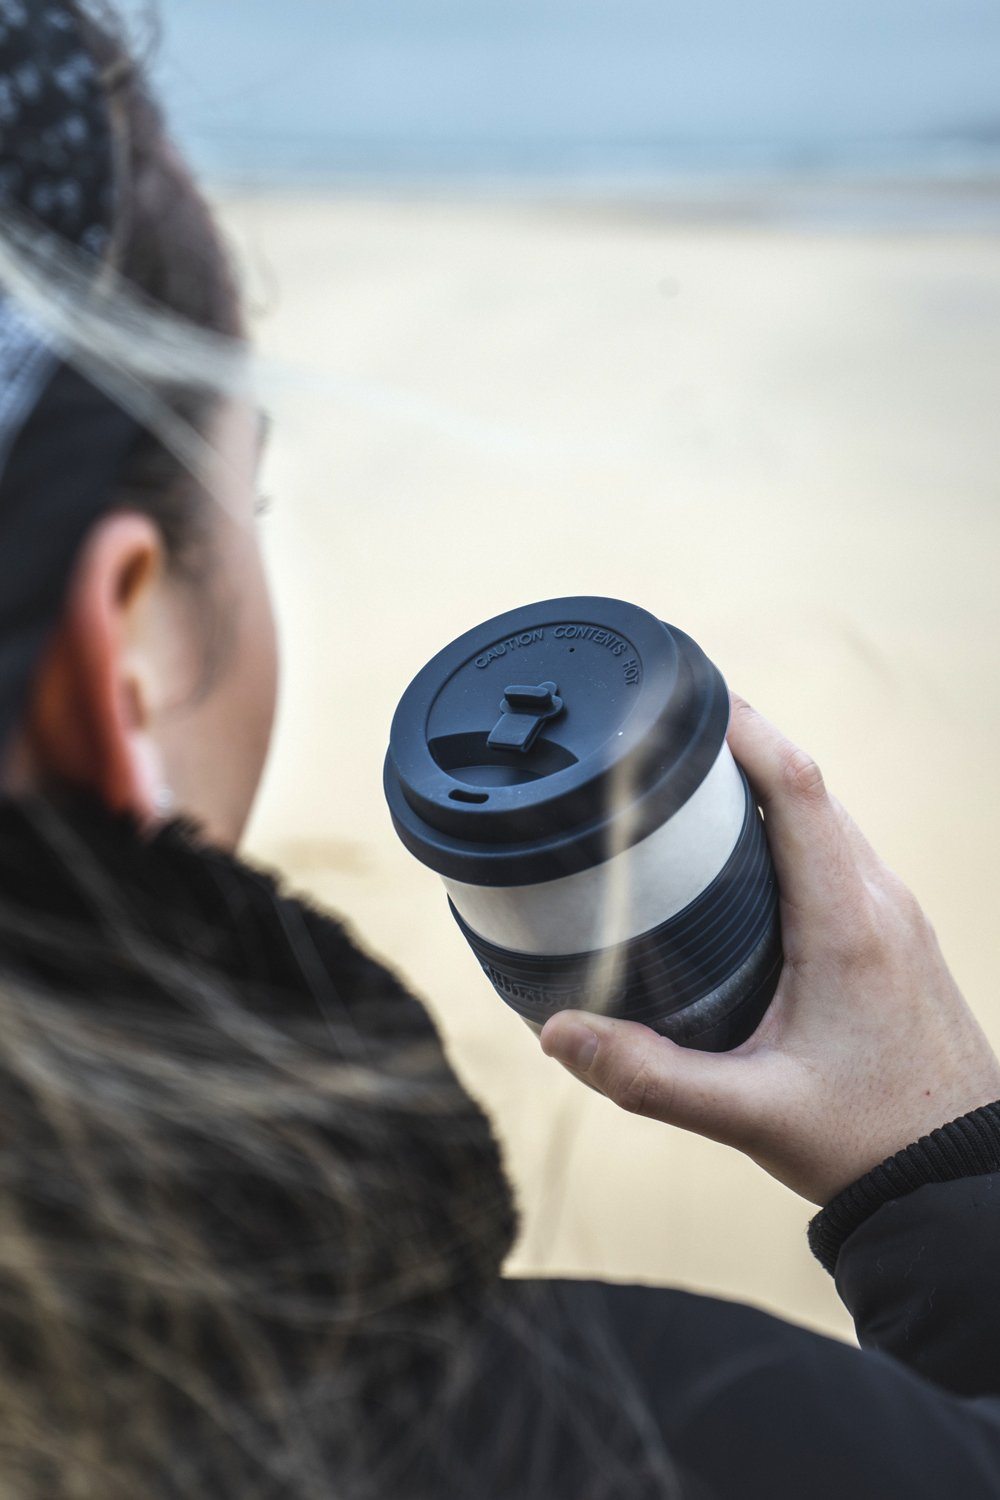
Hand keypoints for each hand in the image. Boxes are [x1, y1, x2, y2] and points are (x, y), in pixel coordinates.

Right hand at [539, 695, 999, 1204]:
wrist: (960, 1177)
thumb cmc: (872, 1142)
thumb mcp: (751, 1115)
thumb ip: (649, 1077)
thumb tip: (556, 1034)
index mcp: (847, 924)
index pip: (799, 786)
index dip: (742, 727)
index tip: (683, 694)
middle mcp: (879, 900)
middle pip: (806, 785)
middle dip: (735, 745)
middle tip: (658, 736)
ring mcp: (894, 913)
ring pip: (824, 815)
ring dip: (762, 784)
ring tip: (683, 781)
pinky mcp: (895, 932)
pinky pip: (836, 849)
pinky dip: (785, 826)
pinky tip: (736, 855)